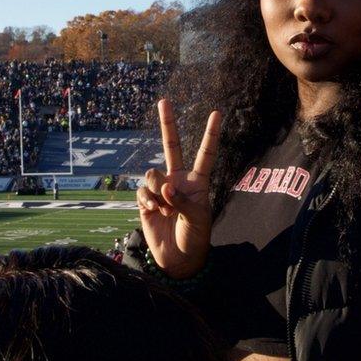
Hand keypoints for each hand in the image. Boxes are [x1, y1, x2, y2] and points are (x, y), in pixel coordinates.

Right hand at [137, 99, 220, 278]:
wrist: (178, 259)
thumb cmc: (195, 237)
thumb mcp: (198, 219)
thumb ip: (182, 200)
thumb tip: (166, 187)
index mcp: (198, 182)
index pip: (205, 154)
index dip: (211, 134)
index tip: (217, 112)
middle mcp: (178, 180)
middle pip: (171, 146)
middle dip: (167, 123)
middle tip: (164, 101)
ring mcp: (161, 189)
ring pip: (153, 174)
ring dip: (158, 191)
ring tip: (166, 209)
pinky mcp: (145, 200)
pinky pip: (142, 191)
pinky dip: (148, 200)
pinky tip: (155, 211)